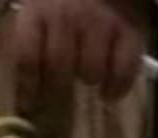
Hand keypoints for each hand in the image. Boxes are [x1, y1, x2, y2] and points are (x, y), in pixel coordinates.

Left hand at [13, 0, 153, 108]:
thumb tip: (31, 87)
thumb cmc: (70, 1)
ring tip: (90, 73)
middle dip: (59, 84)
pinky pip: (122, 72)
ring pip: (91, 72)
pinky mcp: (129, 33)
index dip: (28, 87)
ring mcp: (100, 24)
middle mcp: (67, 16)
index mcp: (39, 11)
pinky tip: (111, 92)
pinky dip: (117, 87)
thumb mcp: (43, 9)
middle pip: (58, 66)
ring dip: (90, 78)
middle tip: (63, 88)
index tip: (30, 108)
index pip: (27, 57)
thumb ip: (35, 39)